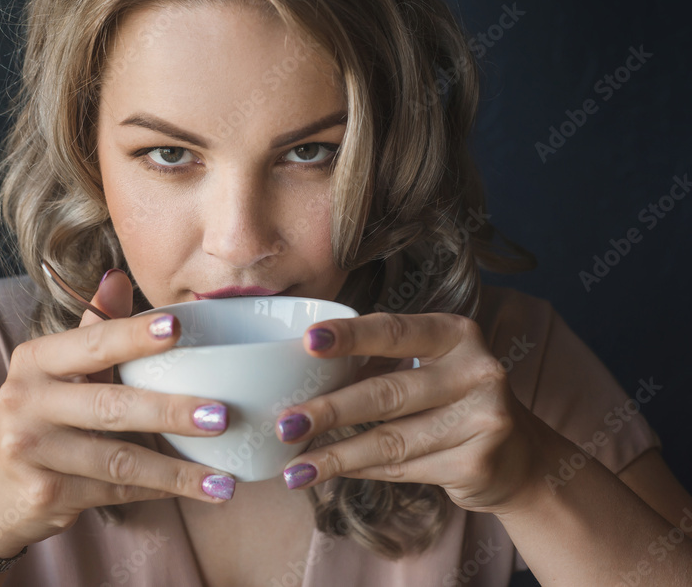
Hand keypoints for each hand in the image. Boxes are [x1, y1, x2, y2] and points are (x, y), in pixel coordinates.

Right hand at [0, 270, 234, 556]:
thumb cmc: (43, 417)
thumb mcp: (60, 369)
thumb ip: (94, 327)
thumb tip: (119, 276)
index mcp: (34, 359)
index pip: (93, 342)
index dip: (134, 335)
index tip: (177, 328)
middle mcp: (25, 401)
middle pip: (109, 405)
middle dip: (170, 411)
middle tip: (221, 415)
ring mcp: (31, 451)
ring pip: (119, 459)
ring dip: (177, 469)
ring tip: (224, 478)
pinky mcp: (47, 492)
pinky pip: (117, 491)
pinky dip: (161, 489)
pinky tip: (199, 489)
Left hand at [276, 312, 547, 514]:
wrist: (518, 458)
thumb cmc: (452, 400)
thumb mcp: (429, 366)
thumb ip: (381, 363)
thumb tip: (303, 371)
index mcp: (456, 334)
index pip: (395, 331)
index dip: (350, 336)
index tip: (308, 341)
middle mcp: (477, 371)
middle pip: (387, 393)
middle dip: (329, 410)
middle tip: (285, 423)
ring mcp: (482, 419)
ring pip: (391, 441)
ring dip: (335, 455)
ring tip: (295, 467)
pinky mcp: (477, 463)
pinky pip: (402, 469)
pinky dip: (361, 471)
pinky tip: (329, 473)